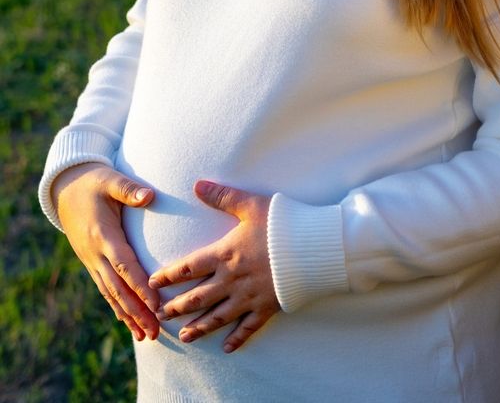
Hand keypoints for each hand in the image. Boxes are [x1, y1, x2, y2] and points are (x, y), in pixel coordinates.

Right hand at [53, 163, 159, 340]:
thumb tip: (150, 196)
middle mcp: (95, 253)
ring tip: (146, 336)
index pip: (124, 265)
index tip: (156, 304)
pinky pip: (105, 289)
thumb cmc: (93, 182)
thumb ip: (129, 189)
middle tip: (155, 331)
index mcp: (103, 234)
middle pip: (118, 288)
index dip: (140, 286)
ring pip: (111, 294)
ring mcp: (91, 260)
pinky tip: (128, 323)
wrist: (67, 188)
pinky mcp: (91, 263)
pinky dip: (117, 307)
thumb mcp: (110, 179)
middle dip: (137, 311)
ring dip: (128, 316)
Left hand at [148, 181, 279, 352]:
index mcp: (225, 254)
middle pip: (198, 297)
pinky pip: (248, 328)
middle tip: (160, 315)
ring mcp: (249, 296)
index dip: (169, 276)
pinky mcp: (266, 307)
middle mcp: (232, 279)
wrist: (312, 247)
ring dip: (199, 327)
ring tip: (184, 336)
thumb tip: (197, 185)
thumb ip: (223, 196)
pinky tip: (226, 348)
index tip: (152, 283)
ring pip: (217, 316)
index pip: (189, 268)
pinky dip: (237, 339)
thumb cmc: (282, 223)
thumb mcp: (250, 205)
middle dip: (177, 307)